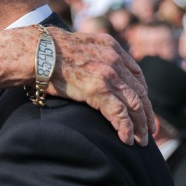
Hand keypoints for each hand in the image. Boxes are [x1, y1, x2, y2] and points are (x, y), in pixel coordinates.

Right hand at [0, 27, 153, 145]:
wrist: (35, 50)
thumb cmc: (45, 50)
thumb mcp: (76, 45)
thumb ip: (89, 54)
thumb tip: (85, 67)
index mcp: (110, 47)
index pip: (136, 73)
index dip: (143, 92)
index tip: (143, 106)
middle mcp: (114, 60)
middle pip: (139, 91)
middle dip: (147, 113)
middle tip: (150, 130)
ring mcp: (108, 75)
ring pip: (134, 104)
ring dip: (139, 125)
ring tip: (141, 141)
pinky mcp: (98, 90)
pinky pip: (119, 114)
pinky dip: (126, 128)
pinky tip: (127, 140)